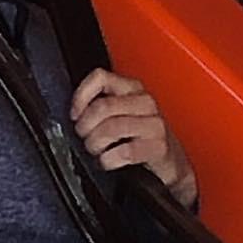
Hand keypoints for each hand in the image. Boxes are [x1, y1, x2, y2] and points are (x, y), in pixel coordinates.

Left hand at [70, 69, 197, 208]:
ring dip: (95, 144)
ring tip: (95, 150)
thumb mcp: (121, 113)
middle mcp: (145, 102)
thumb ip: (101, 105)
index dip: (81, 96)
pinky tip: (108, 161)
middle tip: (84, 137)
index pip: (100, 77)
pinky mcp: (158, 146)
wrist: (170, 164)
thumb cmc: (140, 137)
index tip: (74, 114)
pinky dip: (108, 160)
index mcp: (132, 88)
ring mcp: (154, 124)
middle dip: (85, 126)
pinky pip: (124, 151)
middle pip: (102, 107)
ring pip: (110, 128)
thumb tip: (73, 111)